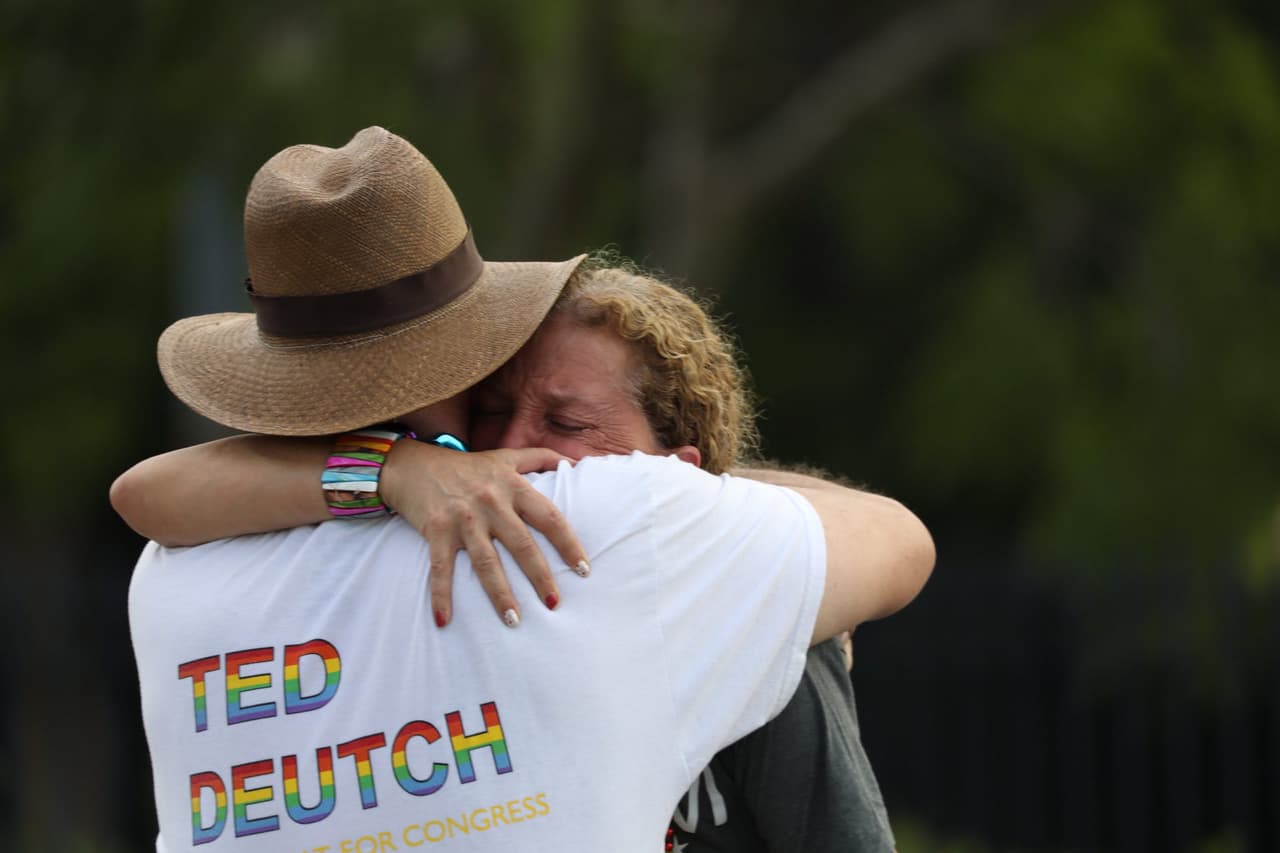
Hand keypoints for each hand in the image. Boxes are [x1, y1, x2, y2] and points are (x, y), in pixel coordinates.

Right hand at [381, 439, 588, 626]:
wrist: (414, 464)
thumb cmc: (467, 466)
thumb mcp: (506, 456)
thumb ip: (541, 457)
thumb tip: (576, 460)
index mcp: (513, 487)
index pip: (549, 517)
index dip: (569, 543)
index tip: (585, 569)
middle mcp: (491, 503)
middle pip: (522, 544)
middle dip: (540, 576)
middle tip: (554, 604)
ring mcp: (463, 518)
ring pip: (486, 562)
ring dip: (500, 594)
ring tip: (514, 620)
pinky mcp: (436, 531)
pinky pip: (441, 568)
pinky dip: (441, 595)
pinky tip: (444, 620)